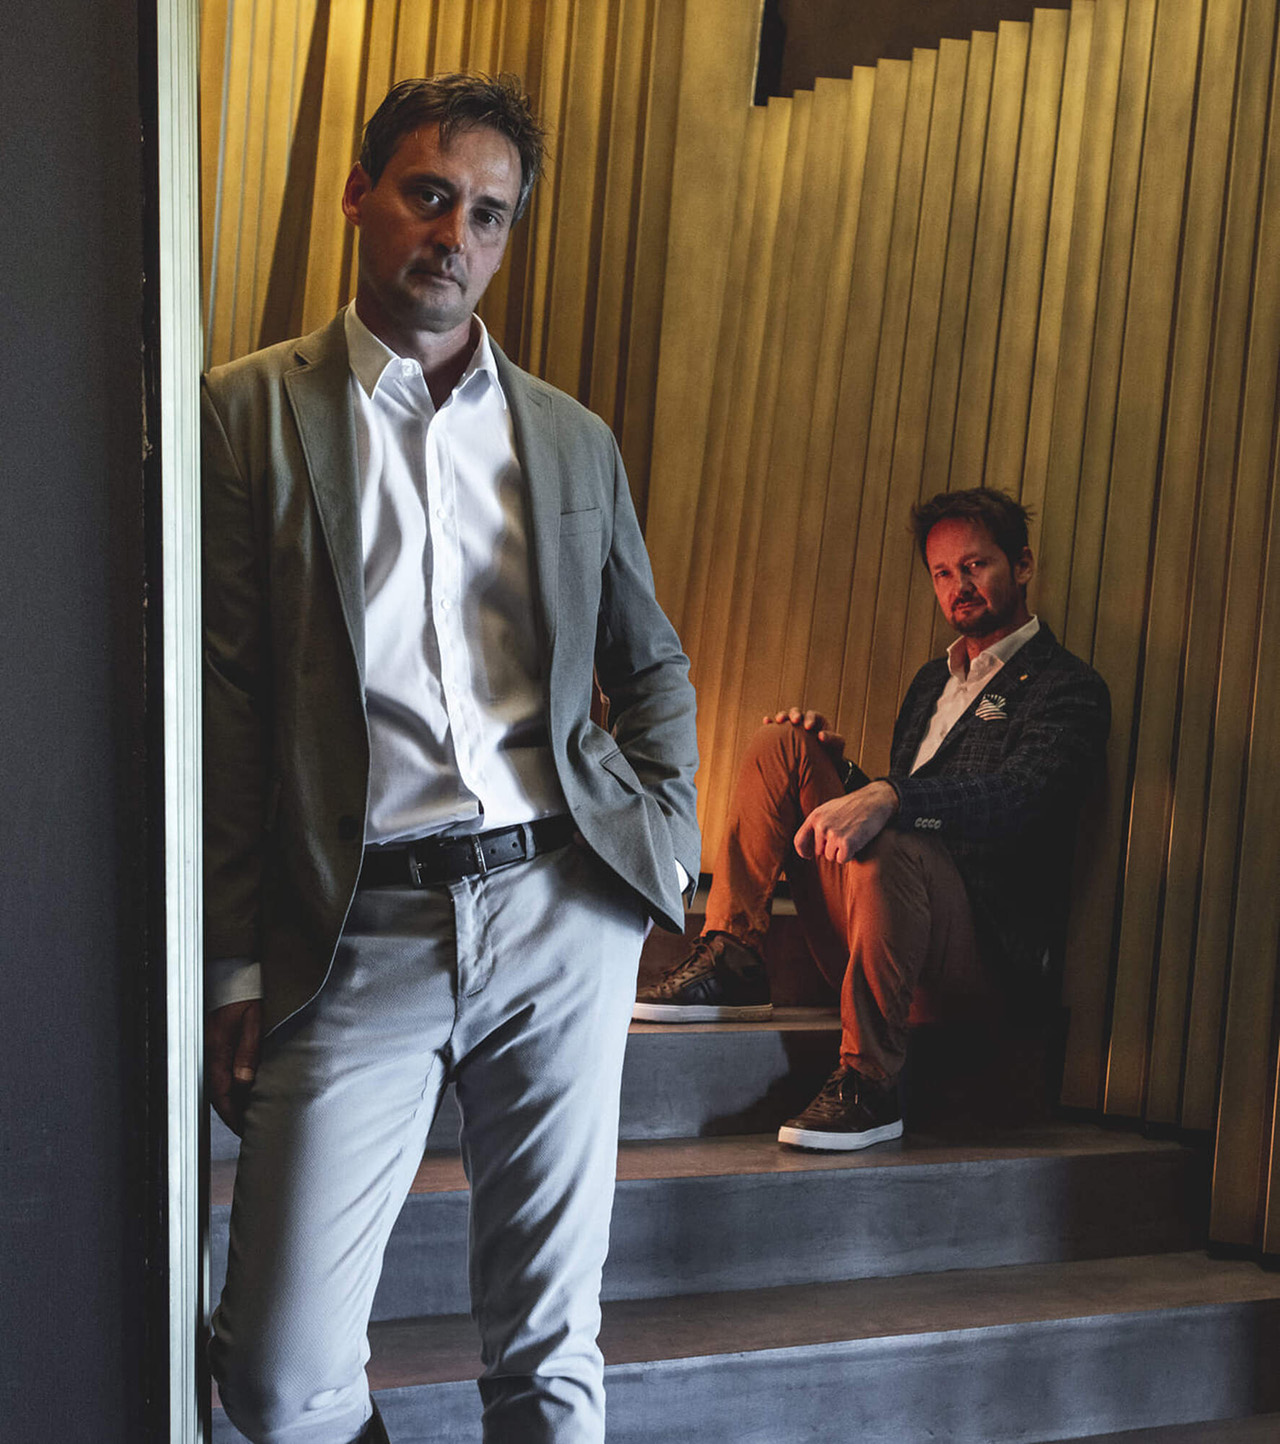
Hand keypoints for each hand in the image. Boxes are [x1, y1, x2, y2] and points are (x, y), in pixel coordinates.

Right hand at [207, 998, 260, 1135]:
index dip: (233, 1114)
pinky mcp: (211, 1049)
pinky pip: (217, 1075)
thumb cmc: (242, 997)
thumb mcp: (252, 1021)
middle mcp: (208, 1055)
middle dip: (231, 1114)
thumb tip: (245, 1081)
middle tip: (247, 1128)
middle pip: (217, 1095)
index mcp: (216, 1051)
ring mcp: (207, 1053)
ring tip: (245, 1116)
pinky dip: (227, 1088)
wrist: (230, 979)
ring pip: (216, 1086)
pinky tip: (239, 1093)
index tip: (244, 1128)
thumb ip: (248, 1051)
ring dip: (229, 1102)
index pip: (222, 1094)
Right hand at [763, 706, 844, 757]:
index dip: (810, 719)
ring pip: (785, 717)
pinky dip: (771, 722)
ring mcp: (792, 728)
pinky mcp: (783, 736)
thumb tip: (820, 736)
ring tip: (778, 721)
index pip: (812, 715)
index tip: (808, 727)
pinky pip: (775, 727)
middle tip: (794, 721)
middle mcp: (803, 722)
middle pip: (796, 712)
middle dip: (794, 715)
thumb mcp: (837, 746)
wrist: (822, 766)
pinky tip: (766, 721)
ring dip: (782, 717)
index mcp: (817, 721)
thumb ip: (833, 739)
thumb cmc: (832, 754)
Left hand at [794, 780, 898, 863]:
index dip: (803, 851)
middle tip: (845, 835)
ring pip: (831, 857)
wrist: (874, 801)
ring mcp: (833, 834)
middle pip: (819, 852)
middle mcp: (821, 825)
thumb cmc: (854, 806)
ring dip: (841, 851)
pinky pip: (842, 859)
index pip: (799, 840)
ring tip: (851, 835)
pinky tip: (856, 841)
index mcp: (815, 816)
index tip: (808, 855)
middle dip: (831, 848)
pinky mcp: (846, 843)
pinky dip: (850, 854)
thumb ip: (818, 823)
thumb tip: (809, 845)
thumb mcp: (829, 809)